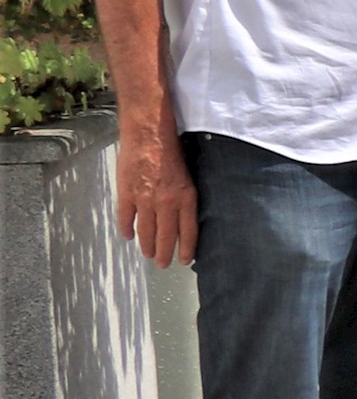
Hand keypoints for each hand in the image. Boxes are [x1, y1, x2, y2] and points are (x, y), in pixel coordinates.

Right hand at [115, 126, 194, 267]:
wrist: (148, 134)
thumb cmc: (172, 150)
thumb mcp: (189, 175)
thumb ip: (186, 196)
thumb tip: (186, 216)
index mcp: (186, 197)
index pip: (188, 231)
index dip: (187, 248)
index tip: (185, 260)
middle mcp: (166, 202)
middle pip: (166, 236)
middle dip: (165, 253)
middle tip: (163, 264)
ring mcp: (144, 200)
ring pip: (146, 231)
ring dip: (147, 245)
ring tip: (149, 254)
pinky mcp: (126, 194)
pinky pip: (126, 218)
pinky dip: (127, 229)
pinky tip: (128, 237)